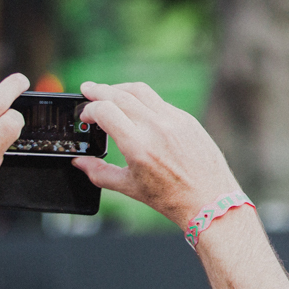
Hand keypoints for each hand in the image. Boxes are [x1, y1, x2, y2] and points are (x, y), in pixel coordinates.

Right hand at [72, 81, 241, 228]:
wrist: (210, 199)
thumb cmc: (170, 198)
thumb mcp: (130, 188)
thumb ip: (99, 173)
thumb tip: (79, 162)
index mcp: (138, 145)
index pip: (105, 110)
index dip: (89, 110)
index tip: (84, 116)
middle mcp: (156, 127)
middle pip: (120, 95)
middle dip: (98, 90)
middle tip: (86, 89)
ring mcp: (174, 120)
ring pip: (141, 91)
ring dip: (120, 88)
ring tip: (108, 92)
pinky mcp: (187, 119)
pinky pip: (159, 102)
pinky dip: (142, 100)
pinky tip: (136, 108)